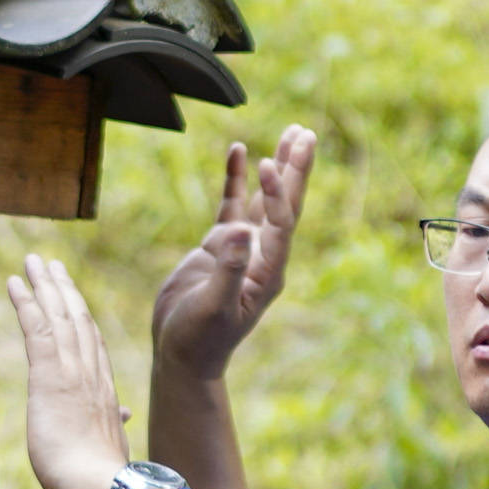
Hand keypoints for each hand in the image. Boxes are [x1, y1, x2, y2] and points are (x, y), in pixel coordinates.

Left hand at [4, 254, 134, 488]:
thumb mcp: (109, 449)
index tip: (74, 300)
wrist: (98, 486)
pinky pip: (36, 327)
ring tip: (33, 261)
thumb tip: (123, 417)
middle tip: (52, 266)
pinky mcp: (49, 374)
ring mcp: (72, 371)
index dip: (83, 321)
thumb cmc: (102, 479)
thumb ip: (112, 428)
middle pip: (77, 321)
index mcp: (103, 395)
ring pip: (58, 316)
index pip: (93, 348)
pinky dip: (26, 302)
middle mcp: (90, 375)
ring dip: (45, 286)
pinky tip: (14, 282)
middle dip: (64, 292)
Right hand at [148, 125, 313, 382]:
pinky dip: (237, 180)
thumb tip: (239, 230)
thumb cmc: (199, 340)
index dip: (279, 191)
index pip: (282, 222)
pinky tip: (240, 153)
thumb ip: (227, 270)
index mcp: (268, 272)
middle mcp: (262, 256)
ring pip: (265, 200)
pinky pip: (232, 205)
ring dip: (278, 169)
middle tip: (307, 134)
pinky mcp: (219, 247)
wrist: (182, 355)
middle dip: (296, 169)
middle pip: (286, 204)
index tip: (269, 161)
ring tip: (291, 134)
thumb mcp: (213, 308)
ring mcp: (242, 249)